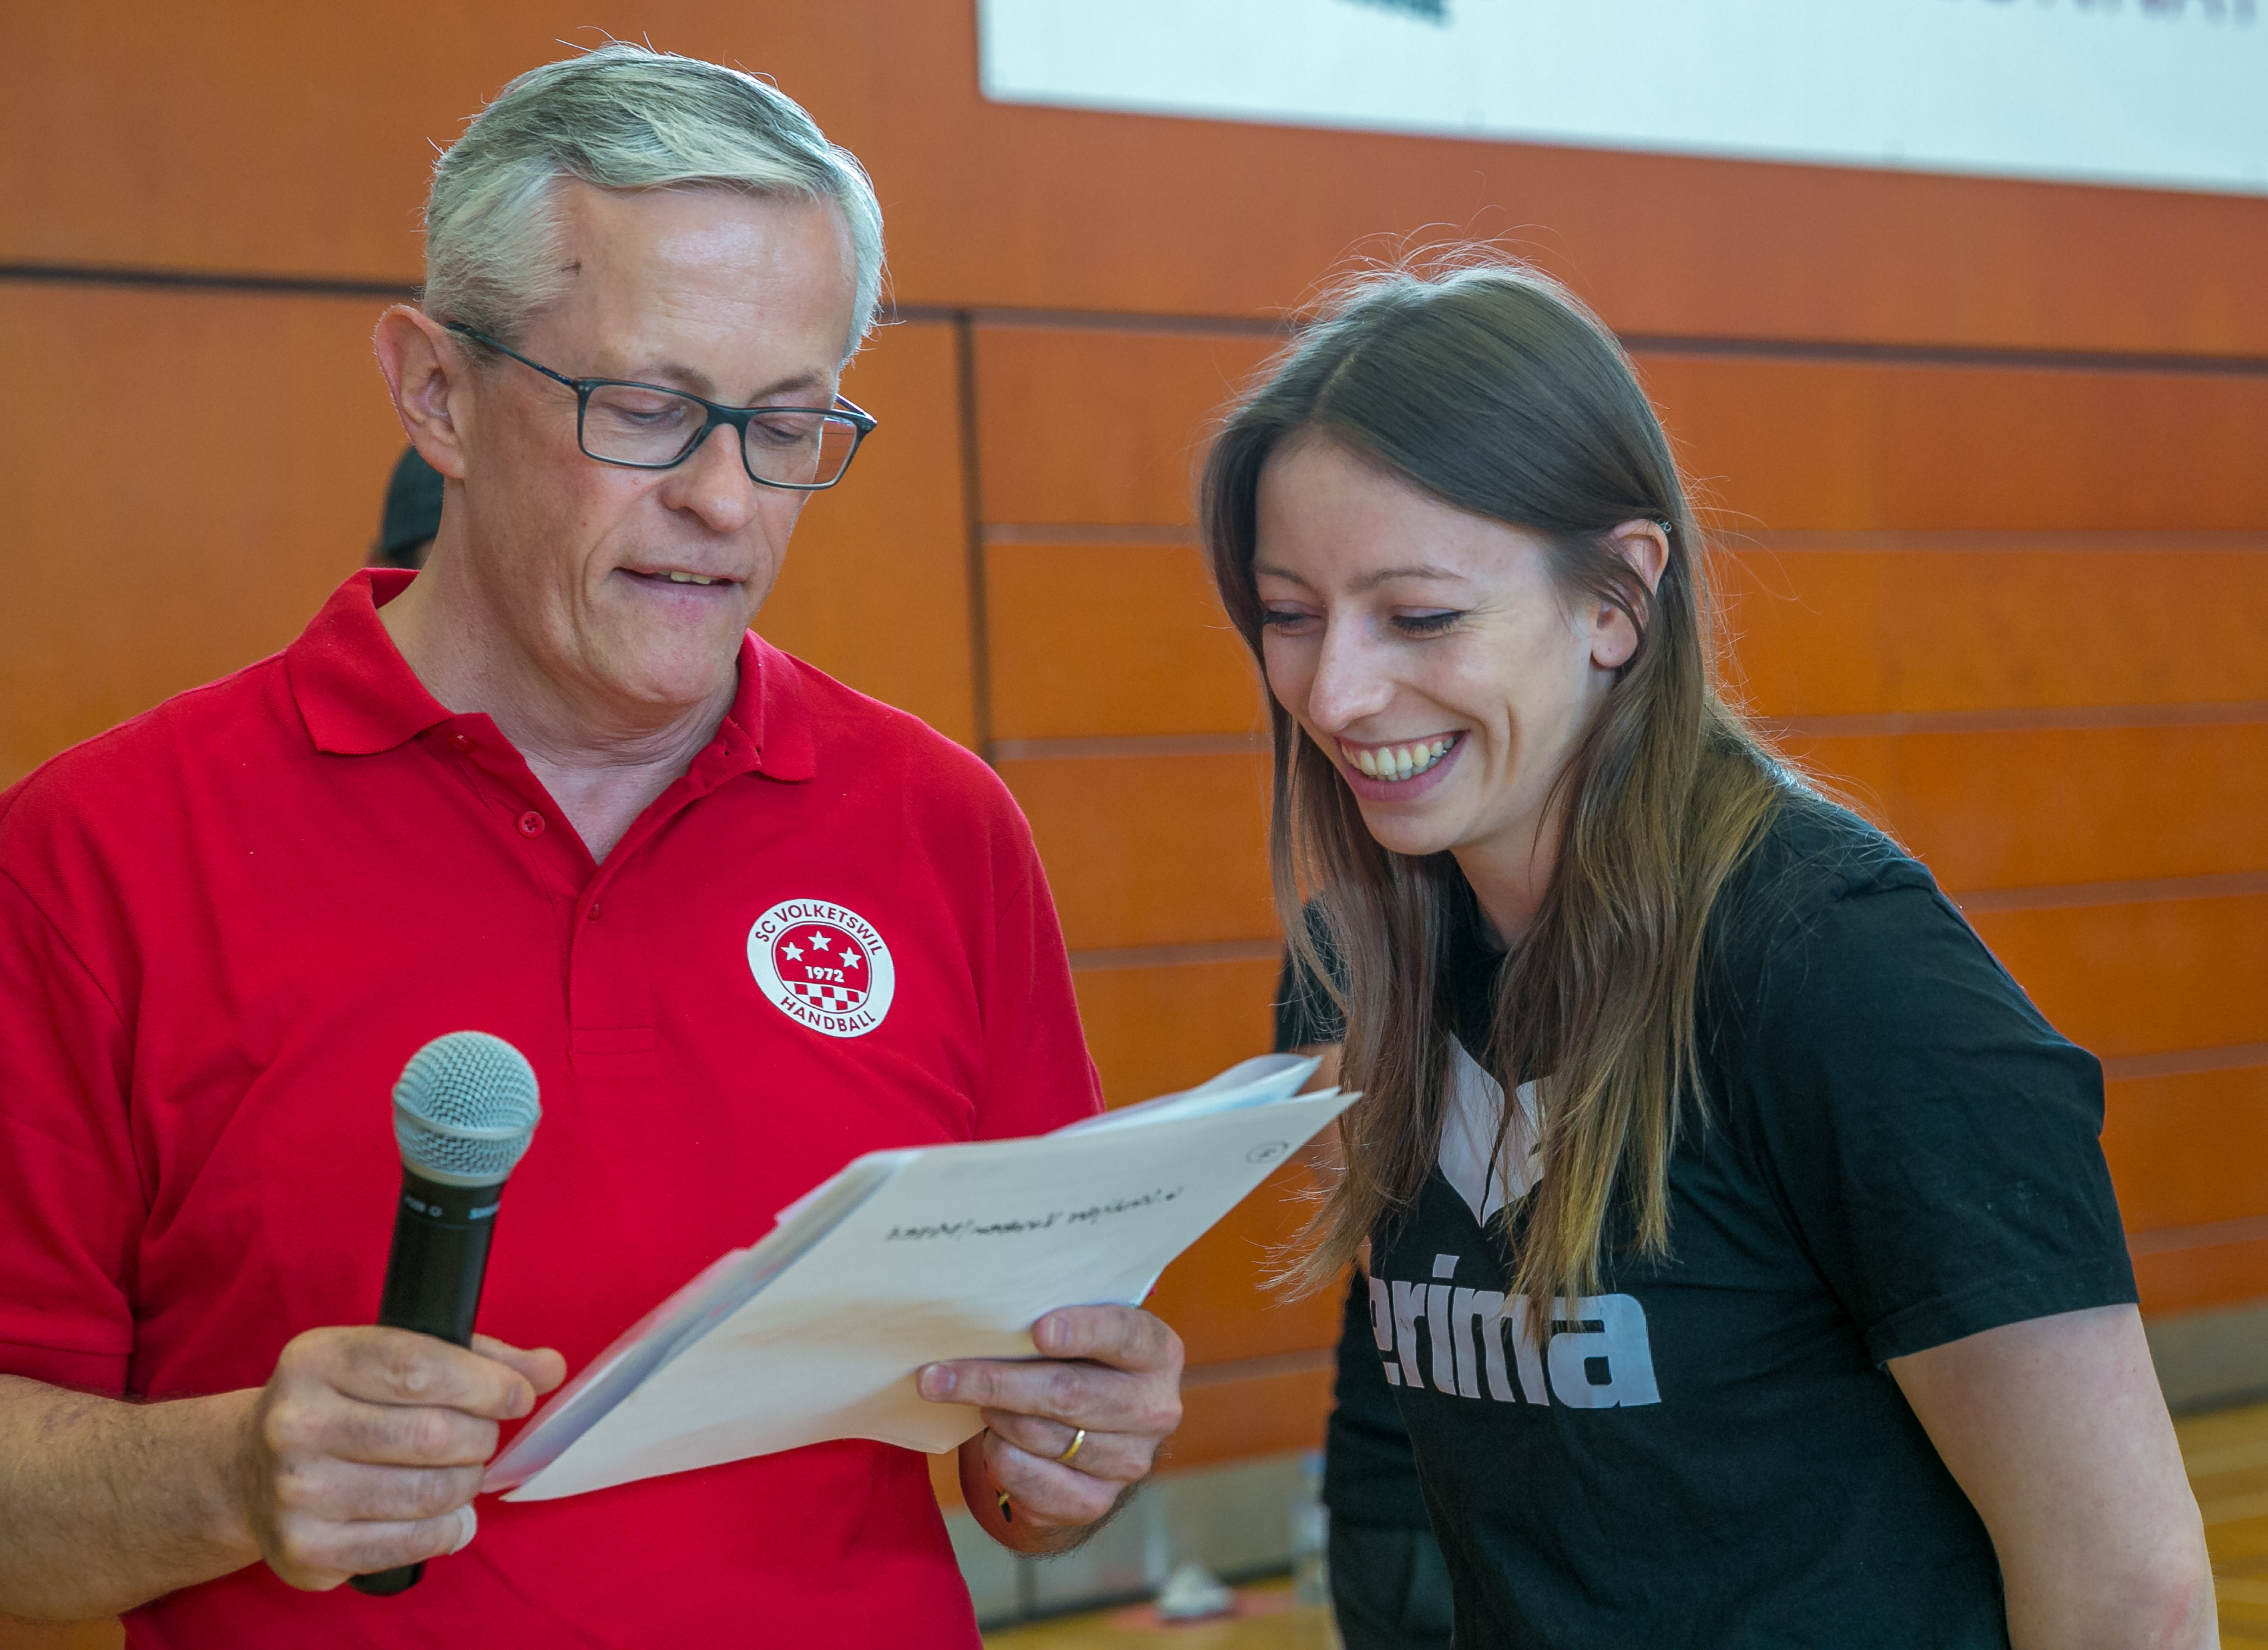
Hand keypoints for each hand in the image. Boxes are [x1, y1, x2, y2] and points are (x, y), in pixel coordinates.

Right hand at [234, 1327, 564, 1588]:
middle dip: (480, 1437)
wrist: (249, 1471)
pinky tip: (447, 1515)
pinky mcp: (303, 1550)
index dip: (486, 1384)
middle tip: (481, 1437)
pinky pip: (411, 1543)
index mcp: (317, 1359)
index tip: (517, 1396)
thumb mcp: (396, 1359)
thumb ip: (480, 1358)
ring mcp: (294, 1491)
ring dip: (467, 1484)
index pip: (421, 1367)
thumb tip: (549, 1368)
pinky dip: (448, 1529)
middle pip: (433, 1433)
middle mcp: (295, 1423)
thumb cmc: (344, 1404)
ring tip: (460, 1473)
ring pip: (429, 1492)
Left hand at [918, 1305, 1182, 1538]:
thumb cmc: (1075, 1362)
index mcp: (1157, 1352)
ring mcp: (1131, 1461)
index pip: (1124, 1335)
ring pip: (1040, 1437)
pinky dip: (998, 1457)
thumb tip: (979, 1322)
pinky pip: (1028, 1479)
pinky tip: (992, 1439)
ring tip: (971, 1399)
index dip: (1082, 1332)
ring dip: (993, 1416)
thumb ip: (1049, 1323)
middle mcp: (1155, 1409)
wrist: (1091, 1432)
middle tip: (936, 1376)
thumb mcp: (1078, 1333)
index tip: (1037, 1331)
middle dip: (995, 1382)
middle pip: (1067, 1394)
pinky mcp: (1098, 1502)